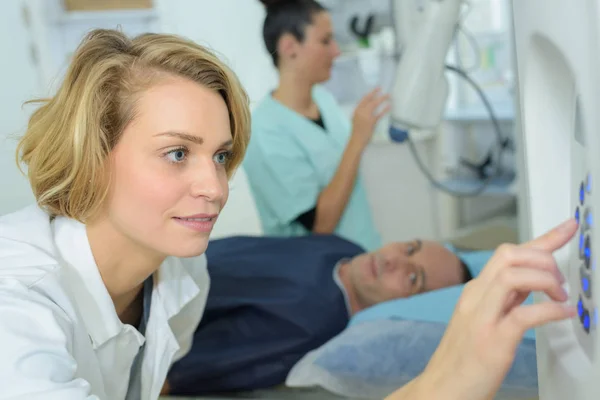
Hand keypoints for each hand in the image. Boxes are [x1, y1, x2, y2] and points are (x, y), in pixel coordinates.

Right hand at [350, 87, 389, 147]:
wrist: (356, 141)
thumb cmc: (357, 131)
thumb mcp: (357, 119)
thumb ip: (362, 112)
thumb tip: (370, 107)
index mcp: (357, 110)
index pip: (364, 99)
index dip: (371, 93)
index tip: (376, 89)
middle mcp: (360, 111)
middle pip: (369, 99)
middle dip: (376, 93)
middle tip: (382, 89)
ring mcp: (366, 116)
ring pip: (375, 104)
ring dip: (382, 99)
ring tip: (388, 96)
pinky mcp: (371, 122)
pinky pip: (379, 114)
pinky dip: (385, 109)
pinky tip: (389, 106)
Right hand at [420, 219, 577, 399]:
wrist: (442, 388)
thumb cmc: (464, 358)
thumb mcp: (483, 319)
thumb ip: (507, 299)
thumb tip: (536, 283)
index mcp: (476, 291)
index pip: (509, 253)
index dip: (544, 237)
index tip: (568, 227)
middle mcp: (477, 297)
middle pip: (510, 254)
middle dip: (544, 259)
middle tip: (560, 282)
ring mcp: (482, 317)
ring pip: (514, 276)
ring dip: (545, 280)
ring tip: (559, 297)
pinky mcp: (492, 341)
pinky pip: (524, 315)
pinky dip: (549, 311)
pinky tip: (562, 313)